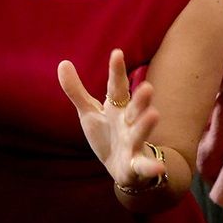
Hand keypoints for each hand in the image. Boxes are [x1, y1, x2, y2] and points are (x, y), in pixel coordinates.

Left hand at [57, 49, 163, 188]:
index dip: (116, 71)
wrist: (124, 168)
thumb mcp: (89, 113)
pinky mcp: (136, 164)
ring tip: (154, 114)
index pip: (116, 87)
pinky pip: (144, 166)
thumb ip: (76, 91)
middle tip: (147, 86)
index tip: (117, 53)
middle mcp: (129, 122)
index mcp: (117, 108)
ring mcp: (134, 143)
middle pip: (134, 108)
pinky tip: (159, 168)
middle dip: (140, 99)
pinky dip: (152, 168)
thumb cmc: (108, 135)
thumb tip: (62, 62)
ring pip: (140, 133)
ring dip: (146, 125)